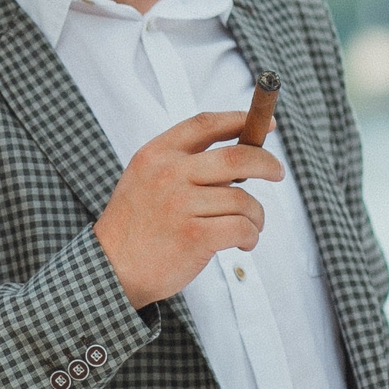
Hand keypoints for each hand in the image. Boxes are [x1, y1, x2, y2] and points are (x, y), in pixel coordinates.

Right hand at [92, 110, 285, 308]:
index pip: (205, 124)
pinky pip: (241, 228)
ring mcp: (181, 205)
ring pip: (243, 200)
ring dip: (256, 215)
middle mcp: (169, 174)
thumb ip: (182, 163)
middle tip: (277, 172)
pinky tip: (243, 243)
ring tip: (250, 227)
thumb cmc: (136, 226)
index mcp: (157, 154)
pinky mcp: (194, 236)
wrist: (111, 269)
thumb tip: (239, 154)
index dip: (240, 120)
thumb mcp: (145, 178)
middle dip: (266, 163)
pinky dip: (250, 236)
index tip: (267, 124)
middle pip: (236, 156)